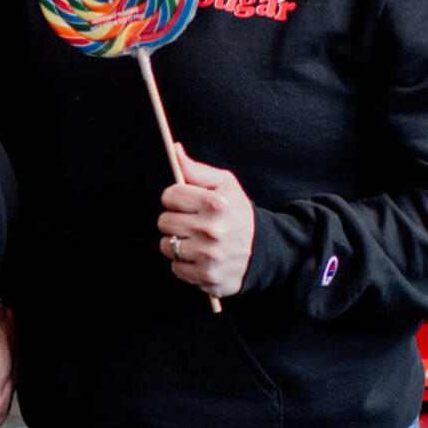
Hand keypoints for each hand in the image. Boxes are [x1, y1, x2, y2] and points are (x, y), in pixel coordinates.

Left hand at [158, 152, 254, 301]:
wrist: (264, 251)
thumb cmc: (239, 214)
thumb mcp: (225, 185)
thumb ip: (196, 169)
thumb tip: (175, 150)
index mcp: (216, 204)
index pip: (170, 196)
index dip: (175, 198)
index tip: (185, 203)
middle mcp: (212, 231)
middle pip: (164, 221)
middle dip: (174, 220)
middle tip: (192, 222)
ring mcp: (209, 256)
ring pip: (166, 246)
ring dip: (176, 243)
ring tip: (195, 240)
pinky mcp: (206, 277)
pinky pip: (175, 268)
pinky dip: (184, 263)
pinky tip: (200, 257)